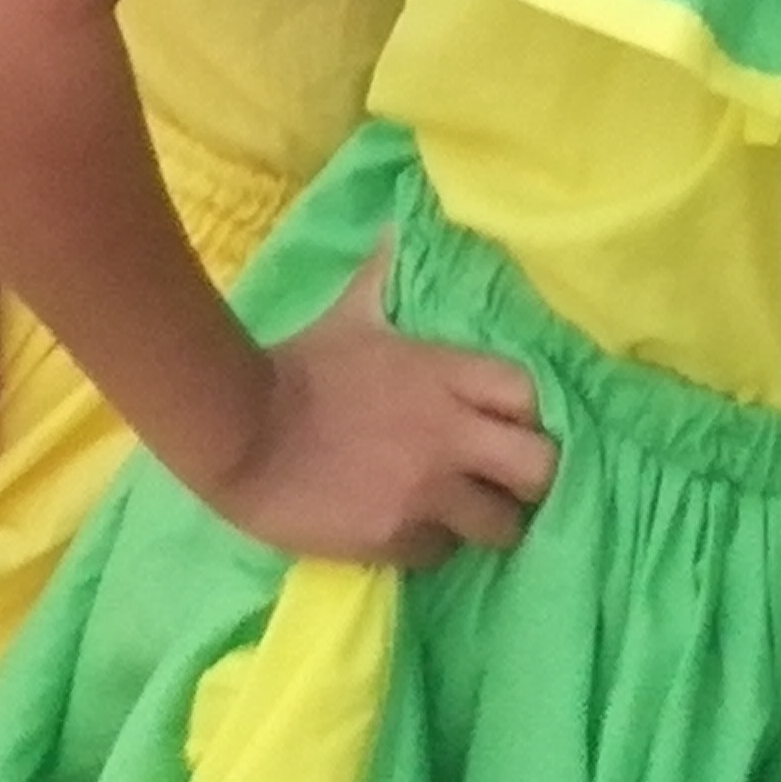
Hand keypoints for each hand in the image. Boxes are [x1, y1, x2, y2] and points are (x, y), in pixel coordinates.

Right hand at [193, 253, 553, 568]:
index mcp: (444, 374)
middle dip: (530, 480)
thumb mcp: (350, 315)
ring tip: (463, 515)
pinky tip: (410, 528)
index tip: (513, 422)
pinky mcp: (398, 538)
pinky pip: (442, 553)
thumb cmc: (298, 369)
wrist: (240, 434)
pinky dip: (432, 544)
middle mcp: (450, 435)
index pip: (529, 396)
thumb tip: (397, 227)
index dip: (529, 414)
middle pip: (540, 469)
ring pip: (502, 527)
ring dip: (486, 522)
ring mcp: (427, 492)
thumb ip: (384, 277)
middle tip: (506, 481)